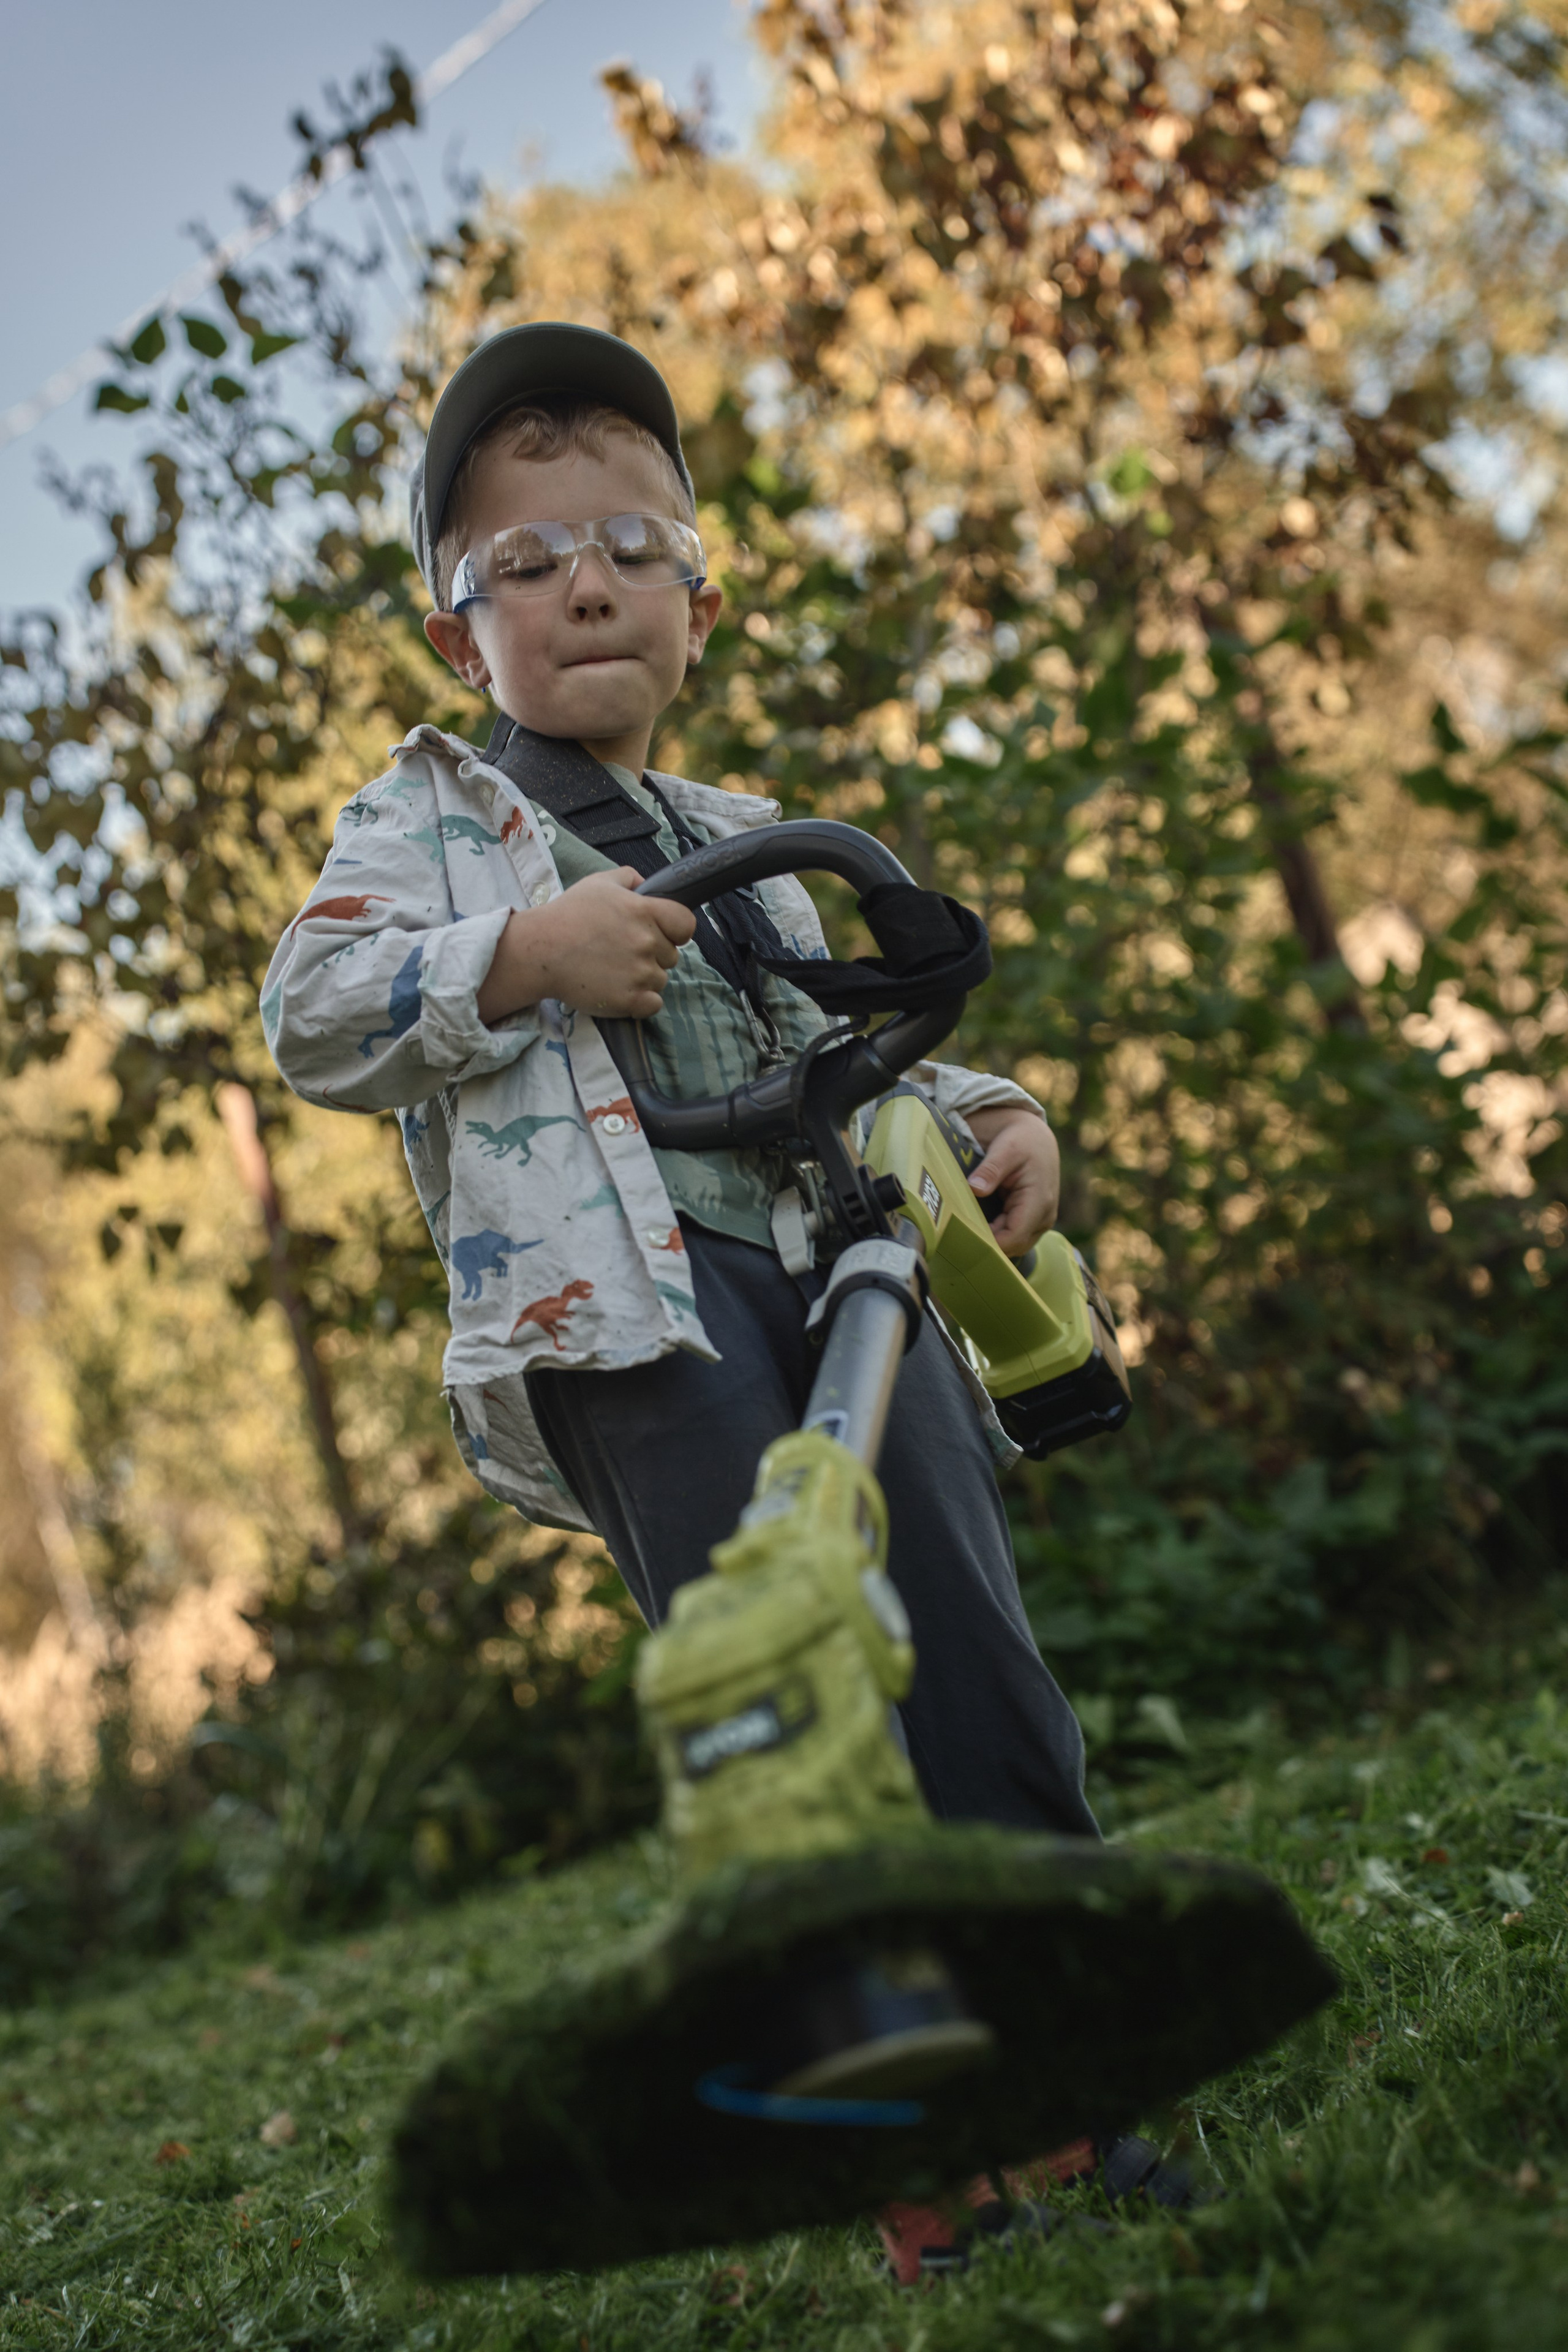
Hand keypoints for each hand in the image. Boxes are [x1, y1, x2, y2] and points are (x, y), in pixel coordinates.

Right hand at [478, 868, 696, 1024]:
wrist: (540, 951)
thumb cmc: (567, 915)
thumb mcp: (599, 883)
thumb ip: (630, 878)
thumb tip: (648, 886)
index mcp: (645, 911)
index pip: (686, 924)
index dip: (675, 930)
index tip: (660, 933)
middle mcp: (647, 942)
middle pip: (672, 955)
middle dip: (653, 954)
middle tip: (622, 951)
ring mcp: (640, 973)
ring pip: (660, 980)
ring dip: (644, 978)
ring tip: (614, 969)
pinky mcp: (630, 1000)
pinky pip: (653, 1004)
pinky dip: (641, 1001)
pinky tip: (619, 990)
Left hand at [963, 1108, 1060, 1256]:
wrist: (1036, 1138)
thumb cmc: (1022, 1141)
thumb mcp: (1005, 1149)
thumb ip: (990, 1170)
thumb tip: (975, 1188)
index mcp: (1039, 1201)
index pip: (1014, 1237)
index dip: (989, 1243)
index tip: (963, 1237)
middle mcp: (1044, 1217)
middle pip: (1013, 1247)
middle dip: (987, 1244)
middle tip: (957, 1236)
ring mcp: (1040, 1222)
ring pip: (1013, 1246)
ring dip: (991, 1241)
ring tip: (965, 1230)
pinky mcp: (1033, 1222)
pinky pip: (1013, 1238)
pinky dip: (996, 1235)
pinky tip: (976, 1226)